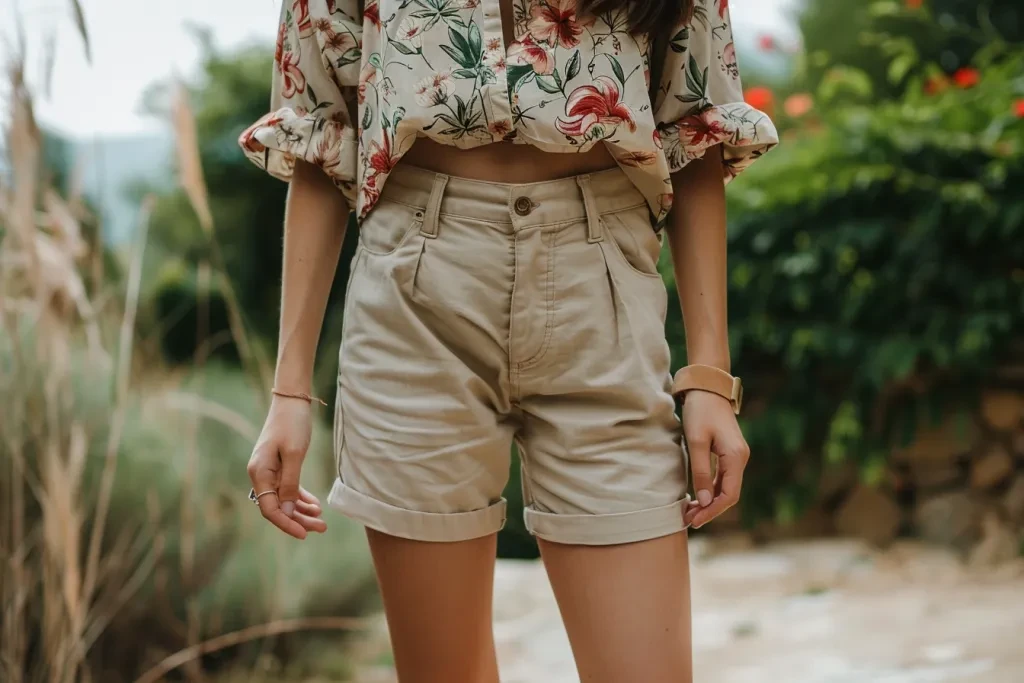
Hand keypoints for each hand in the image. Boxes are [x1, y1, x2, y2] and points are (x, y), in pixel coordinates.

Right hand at [246, 396, 327, 538]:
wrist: (293, 400)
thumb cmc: (293, 424)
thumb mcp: (295, 454)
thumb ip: (289, 484)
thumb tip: (284, 513)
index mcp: (259, 472)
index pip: (269, 508)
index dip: (286, 523)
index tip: (304, 534)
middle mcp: (260, 474)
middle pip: (278, 507)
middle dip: (298, 520)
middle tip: (321, 529)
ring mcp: (269, 470)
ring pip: (284, 500)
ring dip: (301, 511)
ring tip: (321, 520)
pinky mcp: (279, 466)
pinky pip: (288, 488)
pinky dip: (300, 498)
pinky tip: (315, 505)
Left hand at [681, 389, 749, 528]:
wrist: (707, 387)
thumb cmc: (701, 411)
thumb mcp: (696, 441)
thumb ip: (701, 472)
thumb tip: (705, 501)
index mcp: (736, 457)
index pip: (729, 495)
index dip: (712, 511)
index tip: (694, 520)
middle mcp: (741, 458)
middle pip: (729, 494)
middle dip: (710, 510)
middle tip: (688, 520)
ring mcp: (737, 456)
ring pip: (726, 487)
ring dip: (709, 501)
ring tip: (689, 511)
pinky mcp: (729, 452)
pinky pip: (723, 478)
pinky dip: (711, 489)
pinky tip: (697, 496)